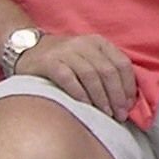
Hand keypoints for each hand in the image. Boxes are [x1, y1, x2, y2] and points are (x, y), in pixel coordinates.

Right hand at [14, 33, 137, 120]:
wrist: (28, 49)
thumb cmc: (63, 59)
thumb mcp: (88, 58)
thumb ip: (105, 71)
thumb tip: (126, 100)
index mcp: (98, 43)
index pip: (121, 63)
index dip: (128, 86)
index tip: (130, 105)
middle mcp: (84, 44)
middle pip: (108, 71)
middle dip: (117, 95)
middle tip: (120, 115)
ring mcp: (66, 52)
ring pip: (91, 75)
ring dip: (101, 97)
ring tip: (106, 114)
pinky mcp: (50, 62)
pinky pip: (69, 79)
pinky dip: (80, 94)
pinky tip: (85, 106)